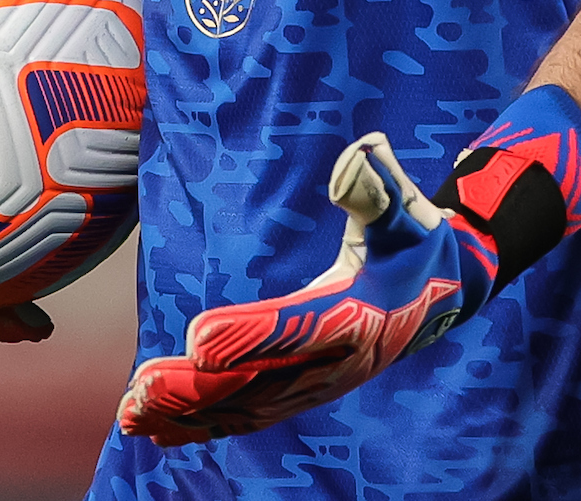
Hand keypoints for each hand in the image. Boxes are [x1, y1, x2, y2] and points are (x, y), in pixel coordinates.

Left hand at [117, 87, 580, 445]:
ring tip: (135, 414)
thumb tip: (362, 151)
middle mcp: (336, 360)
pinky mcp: (306, 390)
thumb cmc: (418, 239)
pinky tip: (162, 429)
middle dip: (197, 388)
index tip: (194, 339)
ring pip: (247, 407)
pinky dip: (207, 425)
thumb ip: (381, 183)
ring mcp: (320, 383)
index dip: (245, 335)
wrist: (445, 290)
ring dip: (190, 413)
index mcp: (356, 313)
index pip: (293, 328)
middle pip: (258, 380)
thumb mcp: (409, 207)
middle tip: (142, 388)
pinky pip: (252, 415)